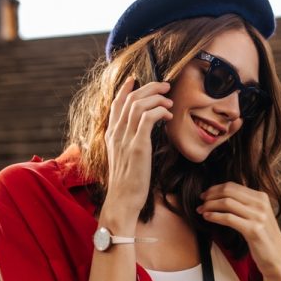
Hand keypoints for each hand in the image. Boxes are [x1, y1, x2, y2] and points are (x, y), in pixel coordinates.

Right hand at [104, 77, 172, 211]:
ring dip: (156, 98)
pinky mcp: (137, 146)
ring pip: (139, 105)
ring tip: (169, 100)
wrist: (122, 201)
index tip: (135, 80)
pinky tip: (168, 115)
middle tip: (164, 86)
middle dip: (148, 88)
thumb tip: (142, 134)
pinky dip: (159, 111)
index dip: (126, 89)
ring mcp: (125, 139)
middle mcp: (115, 134)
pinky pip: (148, 117)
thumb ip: (129, 143)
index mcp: (111, 136)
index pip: (116, 105)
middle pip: (130, 99)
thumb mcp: (125, 159)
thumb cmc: (127, 184)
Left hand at [196, 182, 280, 280]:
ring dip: (210, 206)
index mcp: (262, 197)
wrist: (277, 258)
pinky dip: (214, 216)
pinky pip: (228, 218)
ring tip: (201, 210)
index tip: (205, 195)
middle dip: (211, 195)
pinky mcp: (253, 230)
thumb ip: (245, 204)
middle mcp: (261, 204)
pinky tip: (207, 218)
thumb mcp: (258, 216)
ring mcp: (258, 216)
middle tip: (200, 201)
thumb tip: (222, 194)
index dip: (216, 188)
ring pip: (226, 203)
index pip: (233, 186)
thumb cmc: (263, 238)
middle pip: (228, 191)